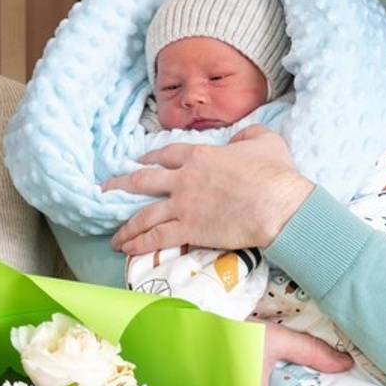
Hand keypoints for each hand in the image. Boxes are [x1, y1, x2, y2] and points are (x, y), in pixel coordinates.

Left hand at [106, 125, 313, 255]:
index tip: (137, 162)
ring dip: (125, 225)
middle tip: (106, 191)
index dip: (148, 158)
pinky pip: (156, 237)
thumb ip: (249, 135)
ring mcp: (184, 205)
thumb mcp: (265, 141)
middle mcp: (184, 178)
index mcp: (200, 155)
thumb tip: (242, 137)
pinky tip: (127, 249)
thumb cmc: (276, 174)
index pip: (166, 154)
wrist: (278, 205)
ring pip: (143, 214)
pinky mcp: (189, 229)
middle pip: (142, 181)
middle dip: (120, 185)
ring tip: (113, 236)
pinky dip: (138, 244)